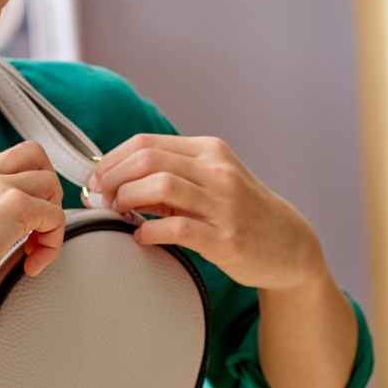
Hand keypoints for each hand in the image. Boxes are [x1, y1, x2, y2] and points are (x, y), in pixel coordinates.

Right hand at [0, 141, 66, 301]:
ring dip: (52, 217)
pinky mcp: (16, 206)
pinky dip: (52, 243)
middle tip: (38, 226)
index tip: (19, 227)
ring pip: (51, 183)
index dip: (25, 189)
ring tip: (34, 250)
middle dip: (47, 189)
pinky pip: (56, 216)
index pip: (10, 163)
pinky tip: (31, 265)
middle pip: (35, 155)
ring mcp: (1, 187)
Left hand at [87, 133, 325, 291]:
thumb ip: (170, 175)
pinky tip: (140, 236)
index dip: (111, 160)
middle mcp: (217, 171)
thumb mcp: (211, 180)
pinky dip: (149, 231)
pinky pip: (176, 228)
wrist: (290, 244)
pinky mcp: (225, 239)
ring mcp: (224, 204)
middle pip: (147, 159)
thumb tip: (116, 179)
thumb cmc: (242, 211)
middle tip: (101, 198)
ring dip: (126, 199)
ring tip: (118, 213)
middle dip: (112, 178)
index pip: (146, 142)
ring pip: (159, 186)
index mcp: (209, 150)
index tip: (97, 179)